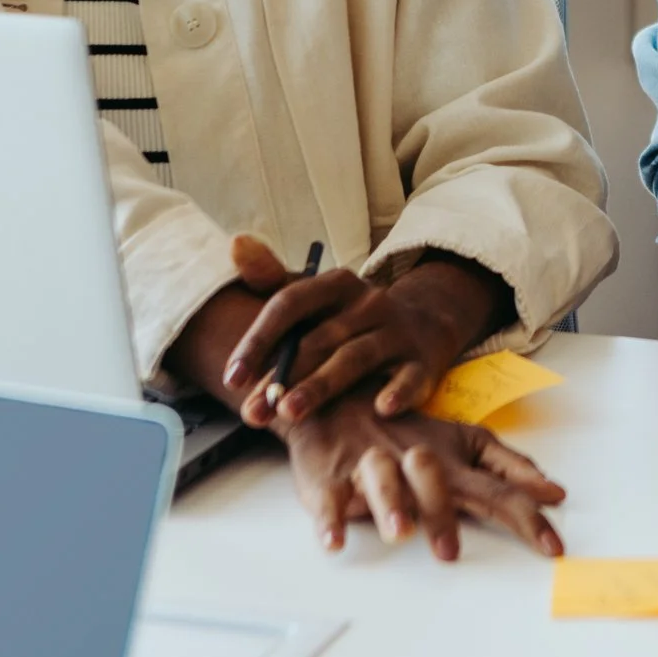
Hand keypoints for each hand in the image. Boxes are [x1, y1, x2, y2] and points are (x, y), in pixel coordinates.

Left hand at [220, 237, 498, 427]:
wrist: (425, 323)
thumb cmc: (350, 318)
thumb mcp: (315, 294)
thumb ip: (272, 278)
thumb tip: (235, 244)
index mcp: (335, 284)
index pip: (290, 303)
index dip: (258, 340)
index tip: (232, 379)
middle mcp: (368, 302)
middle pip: (318, 338)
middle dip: (282, 377)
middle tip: (253, 412)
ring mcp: (397, 331)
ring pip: (356, 357)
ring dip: (321, 385)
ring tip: (290, 412)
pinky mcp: (423, 362)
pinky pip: (411, 377)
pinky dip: (399, 391)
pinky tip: (381, 408)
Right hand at [285, 398, 566, 561]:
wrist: (333, 396)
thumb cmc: (404, 428)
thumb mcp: (462, 441)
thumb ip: (507, 467)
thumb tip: (553, 492)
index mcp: (451, 460)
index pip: (496, 490)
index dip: (526, 517)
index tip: (553, 548)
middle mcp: (413, 460)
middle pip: (436, 481)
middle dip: (444, 511)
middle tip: (451, 553)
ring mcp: (370, 464)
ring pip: (382, 480)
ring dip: (390, 505)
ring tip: (398, 532)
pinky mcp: (329, 476)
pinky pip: (327, 497)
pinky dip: (329, 518)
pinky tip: (333, 540)